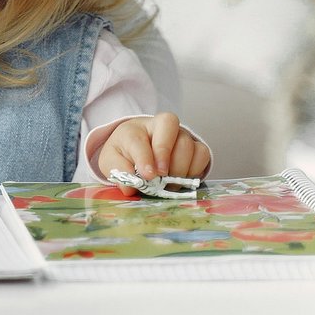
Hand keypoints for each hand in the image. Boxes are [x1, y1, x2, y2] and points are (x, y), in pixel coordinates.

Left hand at [95, 112, 210, 194]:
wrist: (137, 150)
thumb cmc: (125, 154)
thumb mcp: (112, 162)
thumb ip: (118, 171)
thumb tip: (130, 187)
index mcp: (133, 130)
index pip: (140, 138)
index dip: (145, 157)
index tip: (148, 175)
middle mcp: (159, 126)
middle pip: (169, 129)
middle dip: (166, 155)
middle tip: (161, 176)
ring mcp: (180, 134)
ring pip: (187, 144)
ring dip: (179, 168)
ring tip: (168, 183)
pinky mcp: (195, 145)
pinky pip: (202, 154)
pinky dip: (194, 169)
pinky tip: (182, 179)